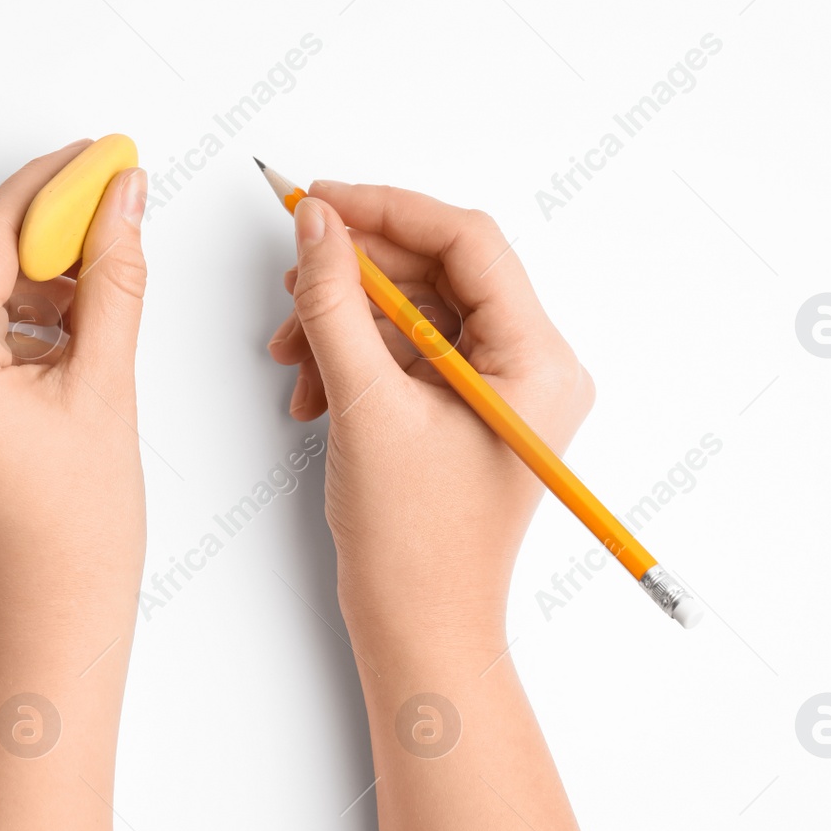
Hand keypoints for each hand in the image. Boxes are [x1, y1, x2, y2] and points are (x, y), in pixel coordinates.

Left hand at [0, 142, 149, 656]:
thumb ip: (114, 282)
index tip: (103, 160)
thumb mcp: (105, 392)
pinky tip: (62, 333)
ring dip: (21, 273)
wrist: (39, 632)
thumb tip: (124, 201)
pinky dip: (2, 318)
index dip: (54, 184)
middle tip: (108, 211)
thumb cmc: (71, 544)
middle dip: (37, 225)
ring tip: (96, 287)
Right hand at [267, 183, 592, 658]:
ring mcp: (498, 388)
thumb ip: (334, 304)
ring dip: (345, 321)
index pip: (468, 241)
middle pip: (439, 271)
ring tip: (293, 353)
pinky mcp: (465, 409)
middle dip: (356, 275)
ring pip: (415, 311)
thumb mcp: (365, 407)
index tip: (319, 201)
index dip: (387, 211)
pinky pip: (407, 352)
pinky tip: (312, 389)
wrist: (419, 629)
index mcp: (537, 361)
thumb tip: (315, 224)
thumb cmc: (416, 545)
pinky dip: (354, 358)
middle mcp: (531, 366)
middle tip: (293, 278)